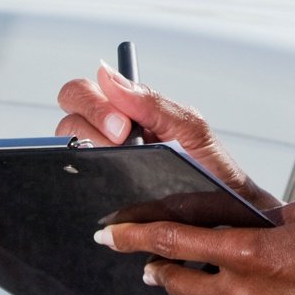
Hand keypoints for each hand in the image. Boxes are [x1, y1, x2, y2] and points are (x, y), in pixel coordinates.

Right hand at [54, 64, 275, 209]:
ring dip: (91, 149)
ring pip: (67, 143)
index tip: (122, 125)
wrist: (228, 221)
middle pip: (70, 111)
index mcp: (131, 112)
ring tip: (122, 167)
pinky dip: (82, 176)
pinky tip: (109, 186)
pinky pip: (74, 178)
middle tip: (121, 139)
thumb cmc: (213, 174)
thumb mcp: (192, 132)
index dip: (96, 102)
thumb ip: (153, 102)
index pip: (89, 89)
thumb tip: (106, 72)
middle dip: (92, 119)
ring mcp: (102, 163)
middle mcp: (110, 134)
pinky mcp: (100, 192)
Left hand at [97, 198, 294, 294]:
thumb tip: (253, 223)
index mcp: (249, 253)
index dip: (136, 237)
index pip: (174, 243)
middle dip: (157, 269)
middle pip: (178, 283)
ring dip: (208, 282)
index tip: (111, 233)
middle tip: (145, 259)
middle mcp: (245, 293)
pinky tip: (270, 284)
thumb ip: (269, 219)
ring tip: (219, 264)